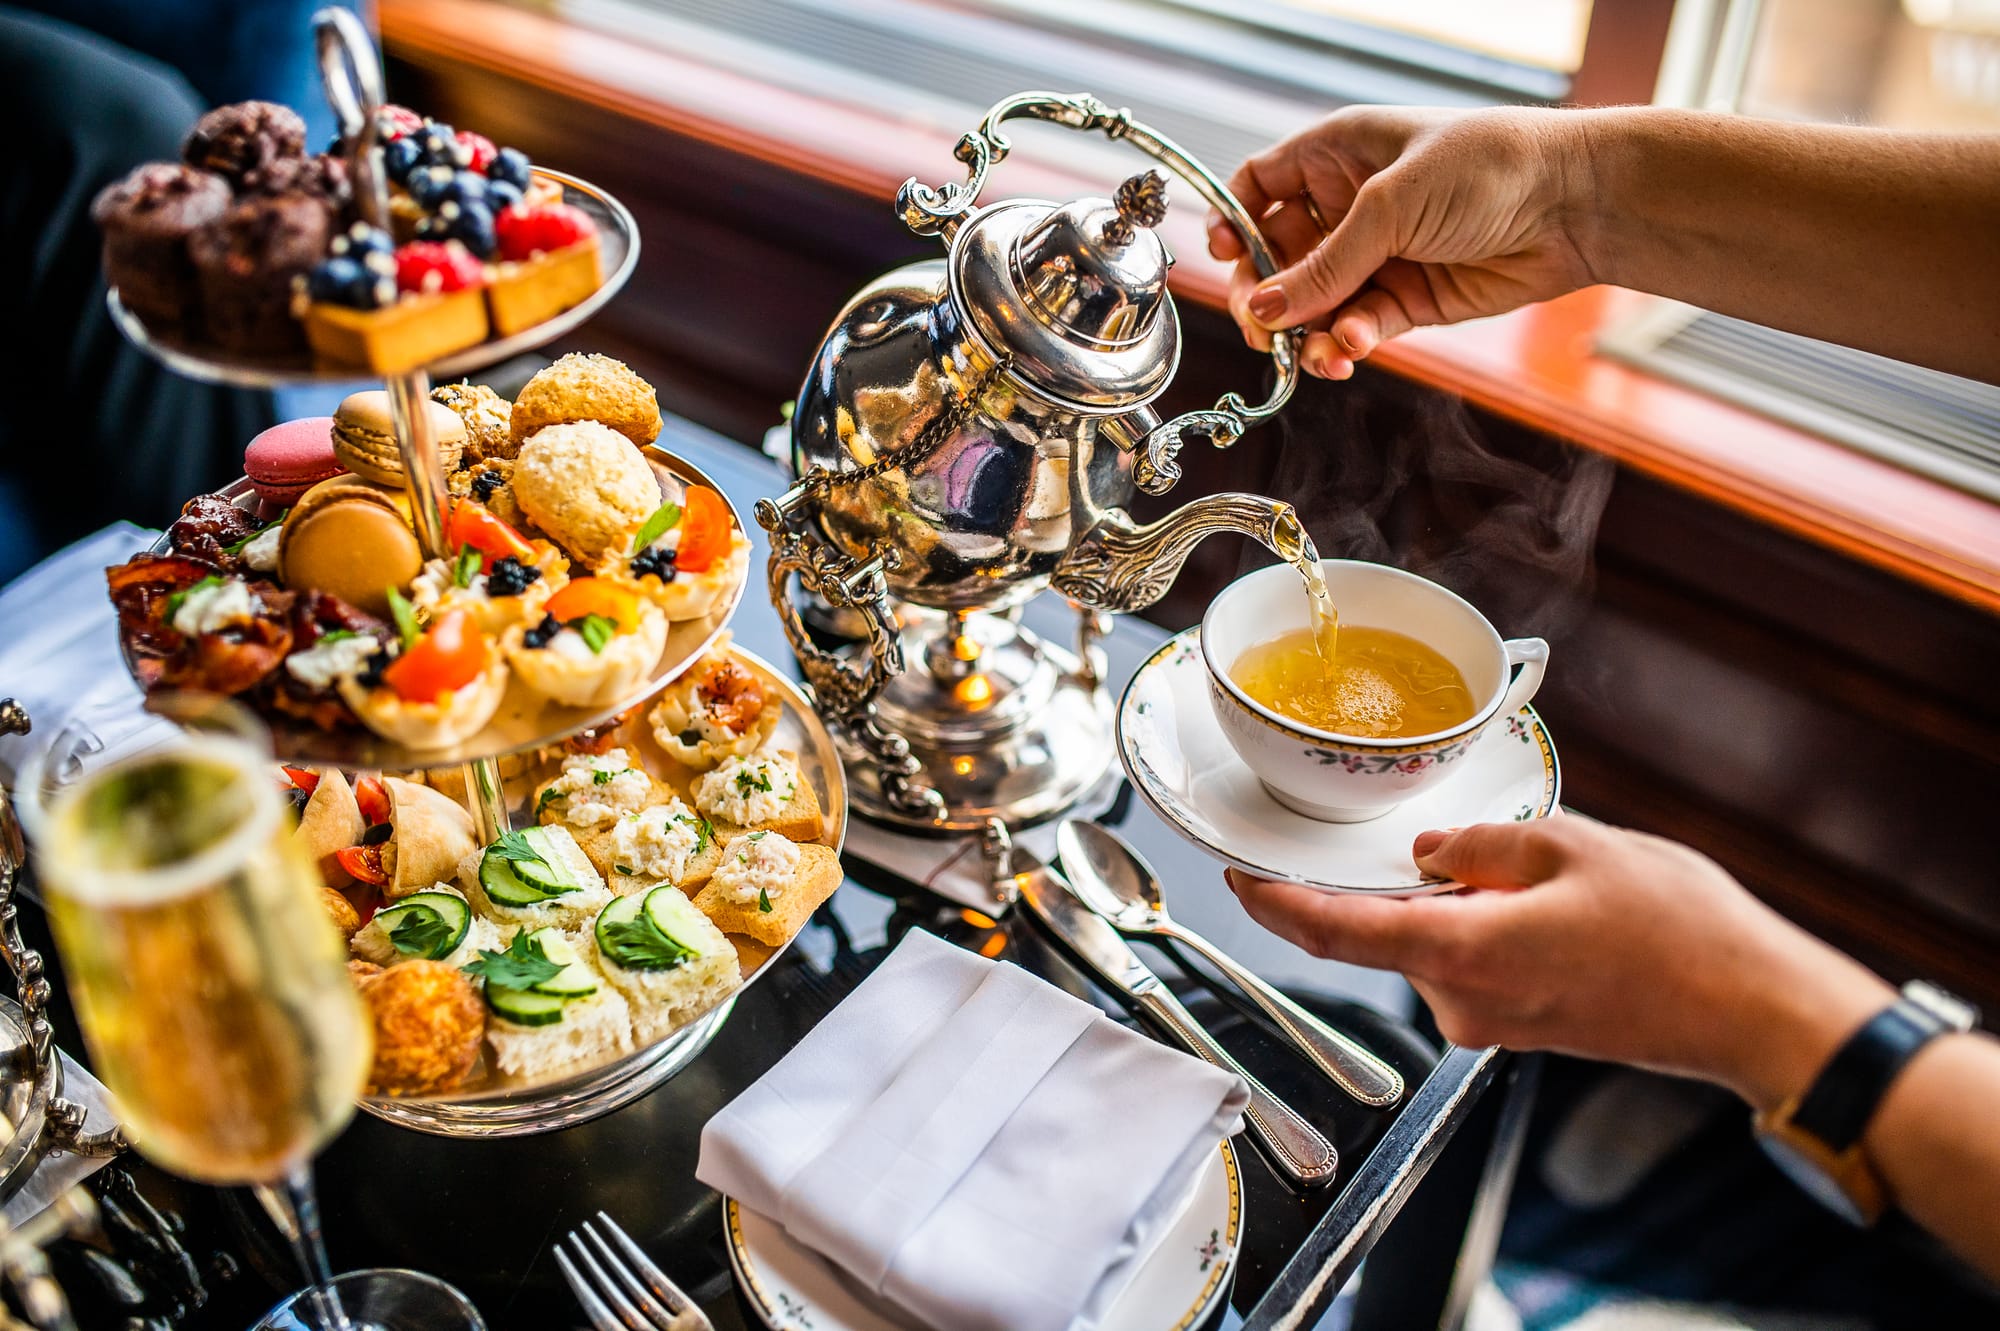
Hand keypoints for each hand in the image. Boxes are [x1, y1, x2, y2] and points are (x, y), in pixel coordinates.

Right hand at [1209, 106, 1599, 378]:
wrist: (1573, 206)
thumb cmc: (1490, 167)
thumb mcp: (1392, 204)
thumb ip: (1325, 263)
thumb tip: (1265, 308)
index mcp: (1337, 154)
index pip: (1259, 185)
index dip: (1232, 219)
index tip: (1222, 255)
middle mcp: (1349, 205)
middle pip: (1276, 257)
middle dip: (1266, 295)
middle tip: (1263, 325)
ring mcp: (1375, 255)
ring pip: (1312, 303)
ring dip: (1304, 332)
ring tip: (1313, 352)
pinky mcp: (1404, 301)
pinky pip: (1353, 328)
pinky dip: (1344, 343)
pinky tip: (1350, 348)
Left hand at [1226, 816, 1893, 1108]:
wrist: (1750, 1009)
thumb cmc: (1678, 931)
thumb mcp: (1572, 848)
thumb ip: (1479, 846)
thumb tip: (1428, 852)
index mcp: (1462, 952)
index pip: (1334, 931)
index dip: (1273, 902)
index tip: (1237, 873)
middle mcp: (1462, 1000)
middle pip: (1381, 930)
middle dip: (1387, 878)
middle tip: (1428, 829)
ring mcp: (1489, 1020)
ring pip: (1430, 942)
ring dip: (1448, 899)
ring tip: (1532, 865)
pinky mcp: (1517, 1025)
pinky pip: (1467, 962)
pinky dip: (1476, 923)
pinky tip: (1540, 899)